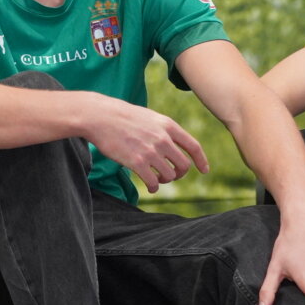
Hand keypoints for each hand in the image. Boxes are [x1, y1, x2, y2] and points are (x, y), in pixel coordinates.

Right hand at [88, 97, 208, 192]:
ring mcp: (150, 151)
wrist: (100, 117)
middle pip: (183, 165)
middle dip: (179, 174)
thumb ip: (163, 130)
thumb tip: (173, 146)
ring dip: (165, 180)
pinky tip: (150, 186)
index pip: (194, 146)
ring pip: (169, 176)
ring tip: (156, 178)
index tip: (204, 170)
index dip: (201, 161)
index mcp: (168, 126)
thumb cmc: (122, 117)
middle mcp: (163, 139)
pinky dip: (154, 187)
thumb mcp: (150, 117)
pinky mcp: (137, 162)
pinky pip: (153, 182)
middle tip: (171, 175)